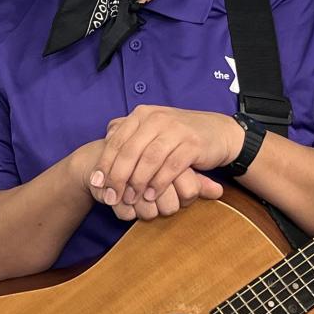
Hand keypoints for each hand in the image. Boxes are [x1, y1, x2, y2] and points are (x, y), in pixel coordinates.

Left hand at [85, 105, 241, 217]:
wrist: (218, 131)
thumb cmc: (178, 134)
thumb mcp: (152, 127)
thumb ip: (130, 130)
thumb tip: (106, 137)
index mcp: (142, 114)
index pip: (117, 140)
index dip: (105, 163)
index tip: (96, 183)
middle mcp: (156, 118)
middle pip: (130, 150)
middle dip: (117, 176)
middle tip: (111, 196)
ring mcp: (175, 129)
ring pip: (149, 159)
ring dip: (137, 182)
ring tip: (130, 199)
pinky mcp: (192, 143)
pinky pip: (171, 166)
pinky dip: (159, 183)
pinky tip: (151, 195)